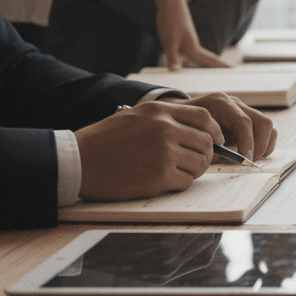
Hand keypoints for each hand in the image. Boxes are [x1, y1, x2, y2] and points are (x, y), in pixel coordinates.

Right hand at [75, 100, 221, 200]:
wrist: (79, 161)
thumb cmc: (105, 140)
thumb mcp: (136, 116)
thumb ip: (165, 118)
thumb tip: (197, 130)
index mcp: (160, 111)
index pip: (205, 118)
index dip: (215, 131)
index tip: (216, 140)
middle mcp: (165, 129)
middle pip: (206, 143)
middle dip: (205, 155)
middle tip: (195, 162)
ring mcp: (163, 153)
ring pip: (199, 164)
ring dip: (192, 171)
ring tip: (175, 172)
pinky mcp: (158, 177)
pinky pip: (185, 182)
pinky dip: (178, 184)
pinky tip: (162, 182)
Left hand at [149, 0, 231, 70]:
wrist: (170, 3)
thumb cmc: (171, 21)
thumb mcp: (169, 42)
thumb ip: (173, 57)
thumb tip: (176, 70)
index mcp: (194, 49)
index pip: (212, 60)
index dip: (223, 66)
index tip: (236, 70)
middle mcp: (195, 46)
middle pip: (211, 60)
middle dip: (220, 67)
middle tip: (232, 72)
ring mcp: (190, 42)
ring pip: (202, 57)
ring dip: (210, 64)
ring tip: (215, 71)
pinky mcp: (183, 39)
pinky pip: (193, 53)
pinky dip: (197, 60)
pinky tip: (193, 61)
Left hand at [171, 91, 277, 161]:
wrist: (177, 115)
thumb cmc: (183, 128)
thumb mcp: (192, 136)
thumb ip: (210, 148)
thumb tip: (233, 160)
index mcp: (220, 103)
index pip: (243, 121)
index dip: (247, 143)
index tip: (244, 160)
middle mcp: (235, 104)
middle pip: (262, 122)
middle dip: (259, 146)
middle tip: (248, 162)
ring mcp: (243, 109)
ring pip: (267, 126)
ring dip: (263, 146)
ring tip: (249, 159)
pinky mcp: (247, 118)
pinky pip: (265, 130)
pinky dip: (263, 143)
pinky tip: (249, 153)